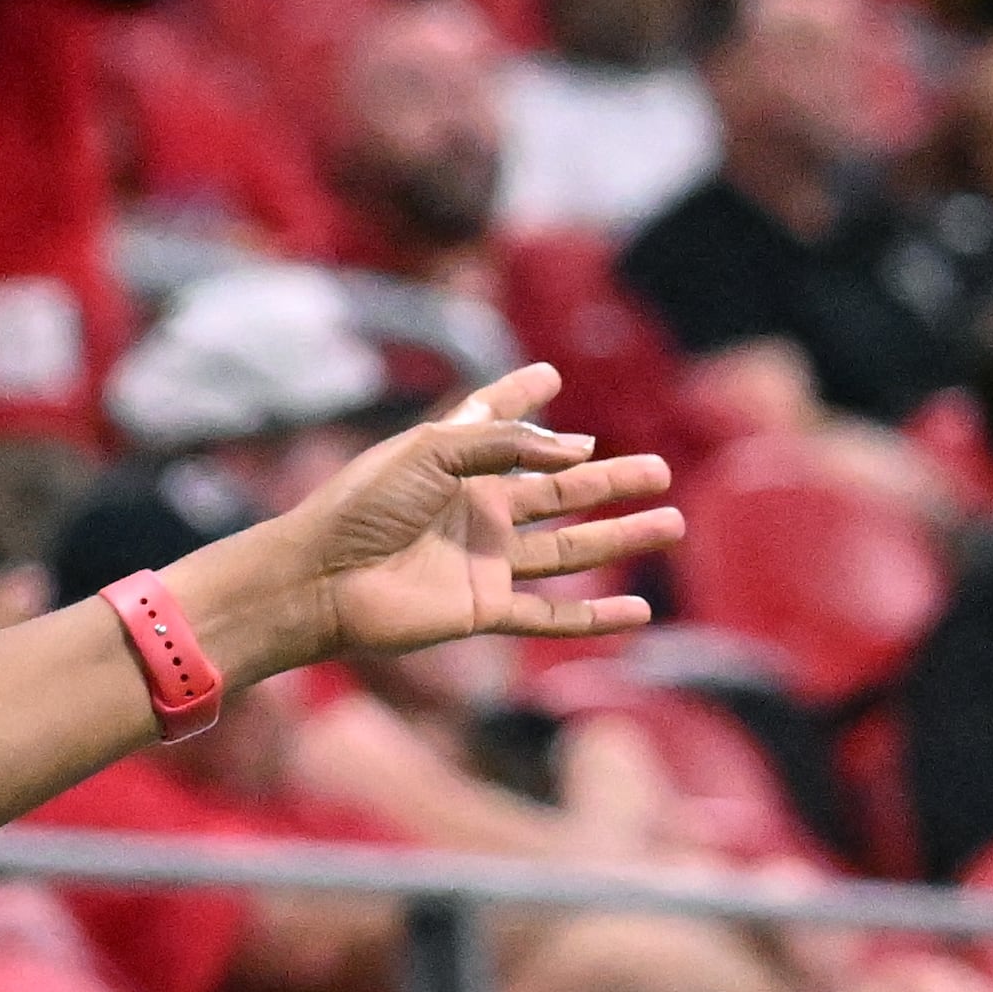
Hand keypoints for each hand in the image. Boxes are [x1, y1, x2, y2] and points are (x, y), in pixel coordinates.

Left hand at [191, 365, 667, 680]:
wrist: (321, 577)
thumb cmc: (364, 504)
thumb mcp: (433, 451)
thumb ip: (506, 444)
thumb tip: (582, 449)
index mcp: (454, 463)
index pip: (496, 422)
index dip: (520, 397)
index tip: (547, 375)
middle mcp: (474, 509)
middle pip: (557, 490)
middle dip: (609, 480)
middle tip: (660, 468)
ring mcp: (482, 560)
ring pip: (569, 549)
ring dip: (619, 538)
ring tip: (671, 522)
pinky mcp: (482, 608)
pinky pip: (550, 615)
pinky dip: (594, 616)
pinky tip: (638, 611)